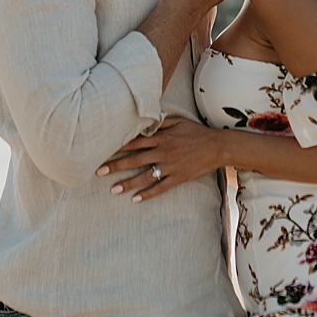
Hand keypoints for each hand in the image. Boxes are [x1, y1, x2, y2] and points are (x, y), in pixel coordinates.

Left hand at [98, 116, 225, 201]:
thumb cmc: (197, 132)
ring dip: (127, 183)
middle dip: (115, 165)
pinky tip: (135, 199)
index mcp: (162, 137)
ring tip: (112, 189)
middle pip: (134, 159)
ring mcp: (170, 166)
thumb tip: (146, 117)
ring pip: (144, 176)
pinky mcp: (178, 177)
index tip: (102, 149)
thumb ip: (161, 121)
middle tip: (98, 171)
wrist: (218, 146)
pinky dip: (147, 194)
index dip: (117, 146)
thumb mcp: (179, 121)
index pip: (135, 141)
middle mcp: (163, 151)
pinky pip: (160, 187)